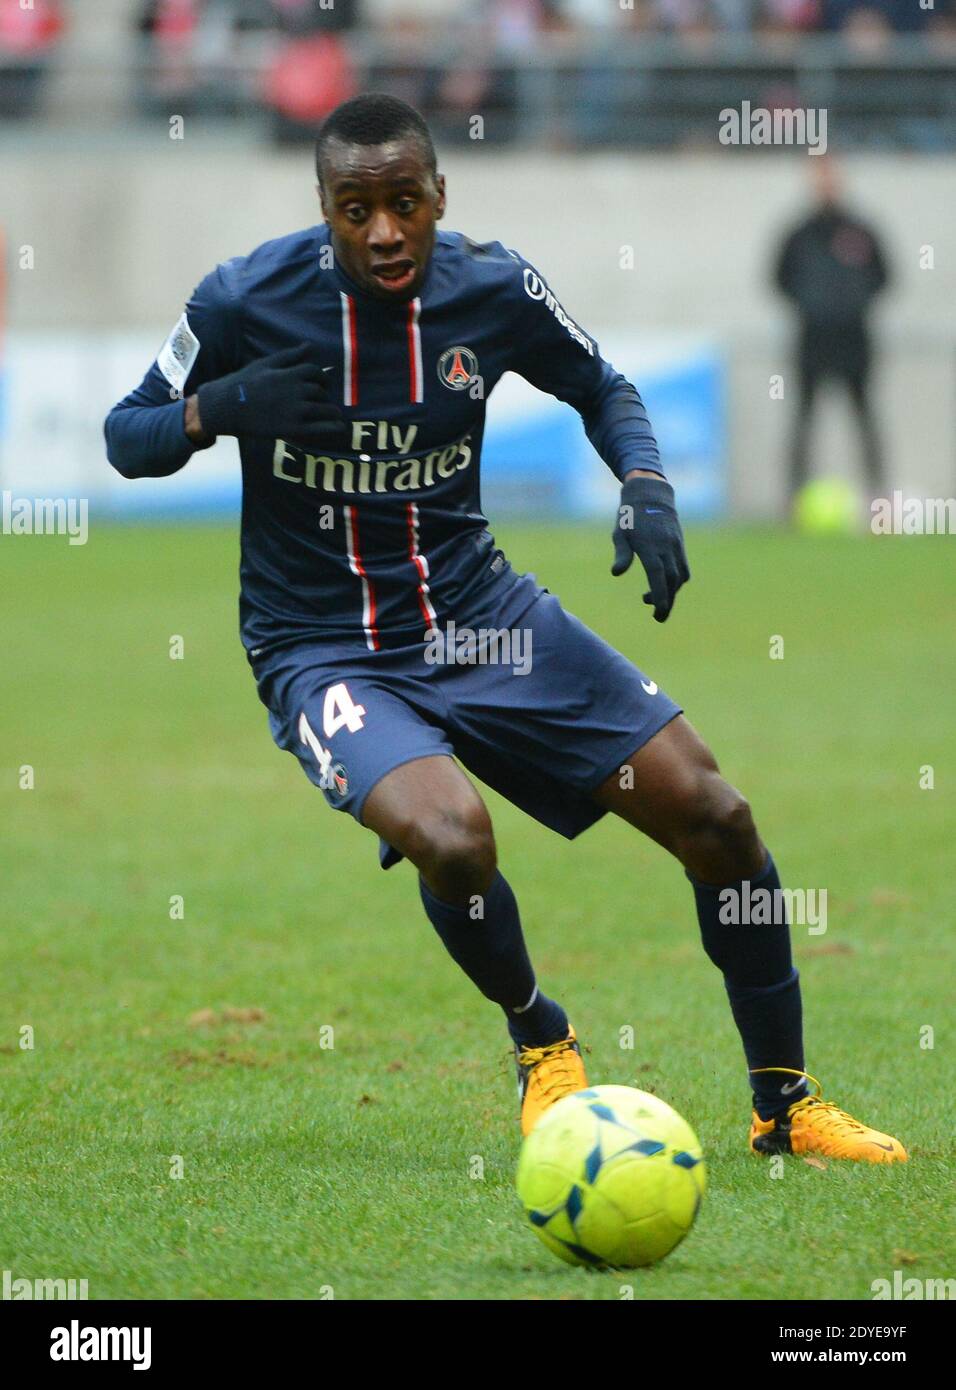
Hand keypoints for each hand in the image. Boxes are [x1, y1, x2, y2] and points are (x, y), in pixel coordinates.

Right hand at [195, 344, 347, 449]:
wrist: (227, 407)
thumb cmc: (244, 383)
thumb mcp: (265, 364)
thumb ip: (290, 356)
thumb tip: (310, 346)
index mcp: (289, 374)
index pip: (314, 372)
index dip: (321, 377)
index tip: (322, 383)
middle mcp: (295, 391)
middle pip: (320, 391)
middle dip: (324, 394)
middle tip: (323, 399)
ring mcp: (295, 411)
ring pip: (324, 408)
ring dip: (332, 411)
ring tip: (334, 414)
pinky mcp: (292, 429)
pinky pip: (320, 428)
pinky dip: (333, 427)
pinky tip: (339, 427)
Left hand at [610, 474, 689, 622]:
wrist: (651, 495)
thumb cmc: (630, 516)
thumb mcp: (620, 533)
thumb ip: (621, 554)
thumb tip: (616, 573)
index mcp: (649, 546)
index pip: (657, 575)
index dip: (659, 595)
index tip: (658, 611)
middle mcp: (666, 547)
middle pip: (671, 580)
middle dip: (667, 601)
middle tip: (658, 617)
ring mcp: (676, 546)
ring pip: (679, 576)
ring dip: (671, 593)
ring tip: (654, 601)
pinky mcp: (680, 545)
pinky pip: (683, 568)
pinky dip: (677, 582)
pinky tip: (665, 585)